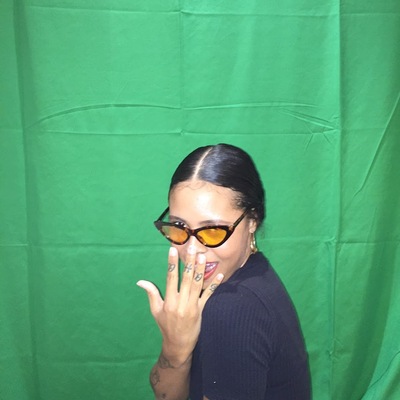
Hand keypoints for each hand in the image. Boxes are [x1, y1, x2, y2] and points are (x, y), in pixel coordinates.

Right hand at [137, 246, 223, 365]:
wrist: (178, 345)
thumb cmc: (165, 326)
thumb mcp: (155, 310)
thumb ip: (151, 294)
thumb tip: (140, 281)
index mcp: (168, 301)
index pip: (170, 278)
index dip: (172, 263)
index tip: (172, 250)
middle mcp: (180, 302)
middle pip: (185, 278)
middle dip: (189, 261)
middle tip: (192, 247)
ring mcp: (192, 306)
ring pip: (197, 284)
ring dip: (200, 270)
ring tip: (203, 256)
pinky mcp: (201, 310)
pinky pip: (208, 295)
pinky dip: (214, 285)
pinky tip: (220, 275)